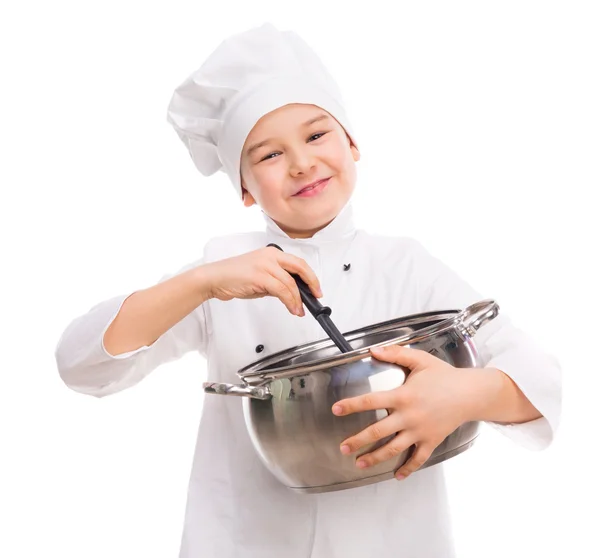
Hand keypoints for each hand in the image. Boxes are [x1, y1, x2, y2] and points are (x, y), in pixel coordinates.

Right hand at [203, 246, 321, 316]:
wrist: (215, 278)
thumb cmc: (234, 276)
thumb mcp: (260, 276)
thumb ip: (276, 281)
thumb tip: (292, 293)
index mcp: (272, 253)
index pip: (298, 262)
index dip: (310, 276)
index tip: (316, 288)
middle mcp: (271, 256)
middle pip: (300, 267)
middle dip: (312, 283)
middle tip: (316, 296)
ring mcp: (265, 265)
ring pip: (290, 283)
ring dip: (298, 300)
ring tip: (299, 310)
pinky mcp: (259, 276)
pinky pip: (281, 291)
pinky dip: (289, 302)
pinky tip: (292, 308)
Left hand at [332, 345, 482, 479]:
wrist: (471, 393)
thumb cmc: (445, 376)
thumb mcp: (420, 360)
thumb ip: (396, 353)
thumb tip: (374, 350)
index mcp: (403, 396)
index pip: (371, 401)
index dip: (351, 405)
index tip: (336, 409)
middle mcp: (409, 416)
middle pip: (378, 432)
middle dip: (358, 441)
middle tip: (343, 447)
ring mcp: (420, 431)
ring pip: (393, 449)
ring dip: (375, 457)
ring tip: (359, 463)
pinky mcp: (431, 441)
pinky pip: (418, 459)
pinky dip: (408, 468)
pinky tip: (397, 475)